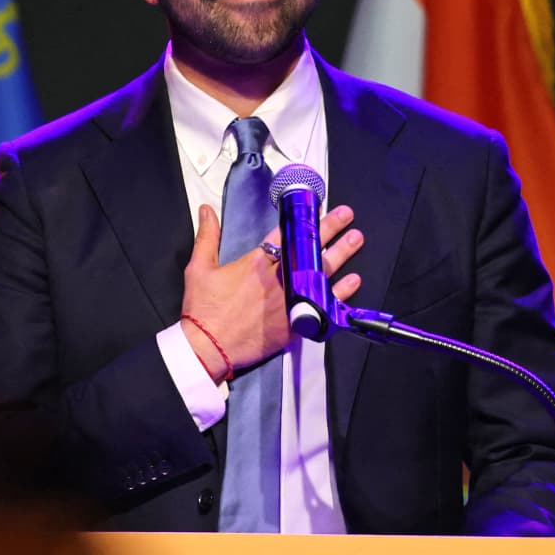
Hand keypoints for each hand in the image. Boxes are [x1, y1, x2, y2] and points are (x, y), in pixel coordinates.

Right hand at [180, 204, 366, 381]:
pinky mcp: (293, 323)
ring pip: (319, 273)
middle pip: (307, 250)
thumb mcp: (199, 267)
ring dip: (340, 254)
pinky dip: (339, 293)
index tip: (316, 206)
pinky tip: (352, 281)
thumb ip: (207, 236)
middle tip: (345, 216)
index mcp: (254, 264)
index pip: (284, 234)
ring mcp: (287, 301)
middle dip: (329, 230)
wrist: (207, 347)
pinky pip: (322, 304)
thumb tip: (206, 210)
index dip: (302, 218)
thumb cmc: (203, 311)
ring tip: (355, 240)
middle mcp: (275, 279)